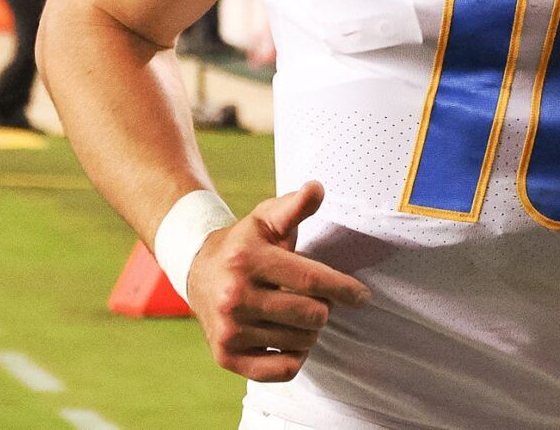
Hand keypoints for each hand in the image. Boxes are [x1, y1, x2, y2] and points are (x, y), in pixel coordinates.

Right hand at [186, 181, 369, 381]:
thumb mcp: (267, 218)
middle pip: (311, 315)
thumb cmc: (245, 244)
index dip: (344, 288)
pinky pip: (283, 371)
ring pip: (302, 342)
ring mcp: (229, 330)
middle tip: (315, 299)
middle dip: (324, 307)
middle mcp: (235, 296)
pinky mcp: (226, 357)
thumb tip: (318, 188)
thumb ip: (295, 206)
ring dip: (310, 330)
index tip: (362, 296)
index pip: (310, 280)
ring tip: (297, 313)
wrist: (198, 271)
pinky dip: (296, 357)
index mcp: (248, 260)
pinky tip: (290, 339)